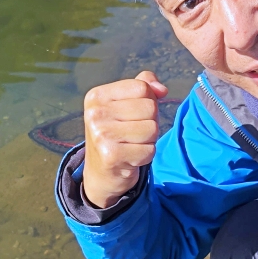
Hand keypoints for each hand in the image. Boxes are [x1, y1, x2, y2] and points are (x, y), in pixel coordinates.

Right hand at [81, 71, 167, 207]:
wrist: (101, 172)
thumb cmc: (117, 133)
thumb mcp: (124, 103)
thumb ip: (144, 86)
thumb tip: (162, 89)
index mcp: (97, 96)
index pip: (142, 87)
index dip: (148, 101)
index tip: (133, 115)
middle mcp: (95, 113)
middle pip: (149, 108)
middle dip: (149, 122)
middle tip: (132, 133)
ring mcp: (102, 135)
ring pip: (152, 129)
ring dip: (148, 140)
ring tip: (132, 144)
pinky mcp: (111, 156)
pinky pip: (149, 150)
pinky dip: (145, 155)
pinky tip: (131, 157)